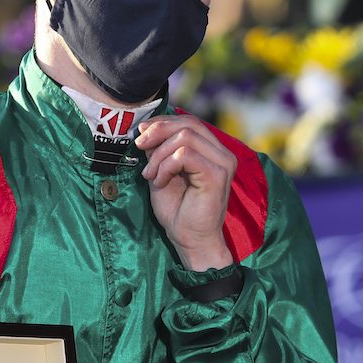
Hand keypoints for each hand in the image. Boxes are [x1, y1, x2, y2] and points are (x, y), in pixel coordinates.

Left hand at [136, 115, 235, 271]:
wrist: (190, 241)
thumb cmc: (178, 211)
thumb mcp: (162, 172)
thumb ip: (159, 151)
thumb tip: (146, 130)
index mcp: (212, 150)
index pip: (189, 121)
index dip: (162, 122)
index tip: (141, 135)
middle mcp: (222, 153)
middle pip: (188, 123)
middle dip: (158, 132)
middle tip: (139, 148)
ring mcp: (222, 162)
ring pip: (185, 136)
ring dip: (159, 154)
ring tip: (151, 175)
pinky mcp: (217, 174)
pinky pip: (185, 155)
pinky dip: (166, 166)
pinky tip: (160, 182)